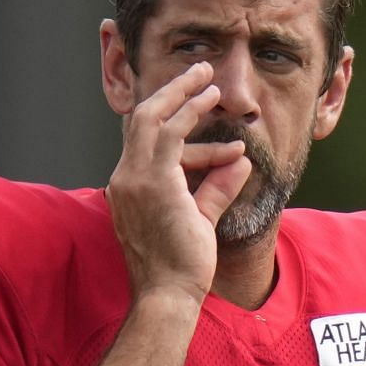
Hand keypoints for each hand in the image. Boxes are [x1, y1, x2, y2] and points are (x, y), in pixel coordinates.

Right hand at [105, 61, 249, 304]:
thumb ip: (216, 188)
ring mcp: (134, 180)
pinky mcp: (153, 182)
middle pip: (141, 119)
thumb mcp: (199, 220)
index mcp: (128, 188)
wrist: (168, 295)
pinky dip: (190, 111)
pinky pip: (171, 133)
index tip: (198, 107)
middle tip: (198, 71)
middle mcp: (125, 179)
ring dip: (182, 93)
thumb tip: (240, 162)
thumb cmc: (181, 268)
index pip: (142, 140)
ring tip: (209, 76)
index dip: (169, 118)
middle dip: (170, 92)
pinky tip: (210, 99)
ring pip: (152, 117)